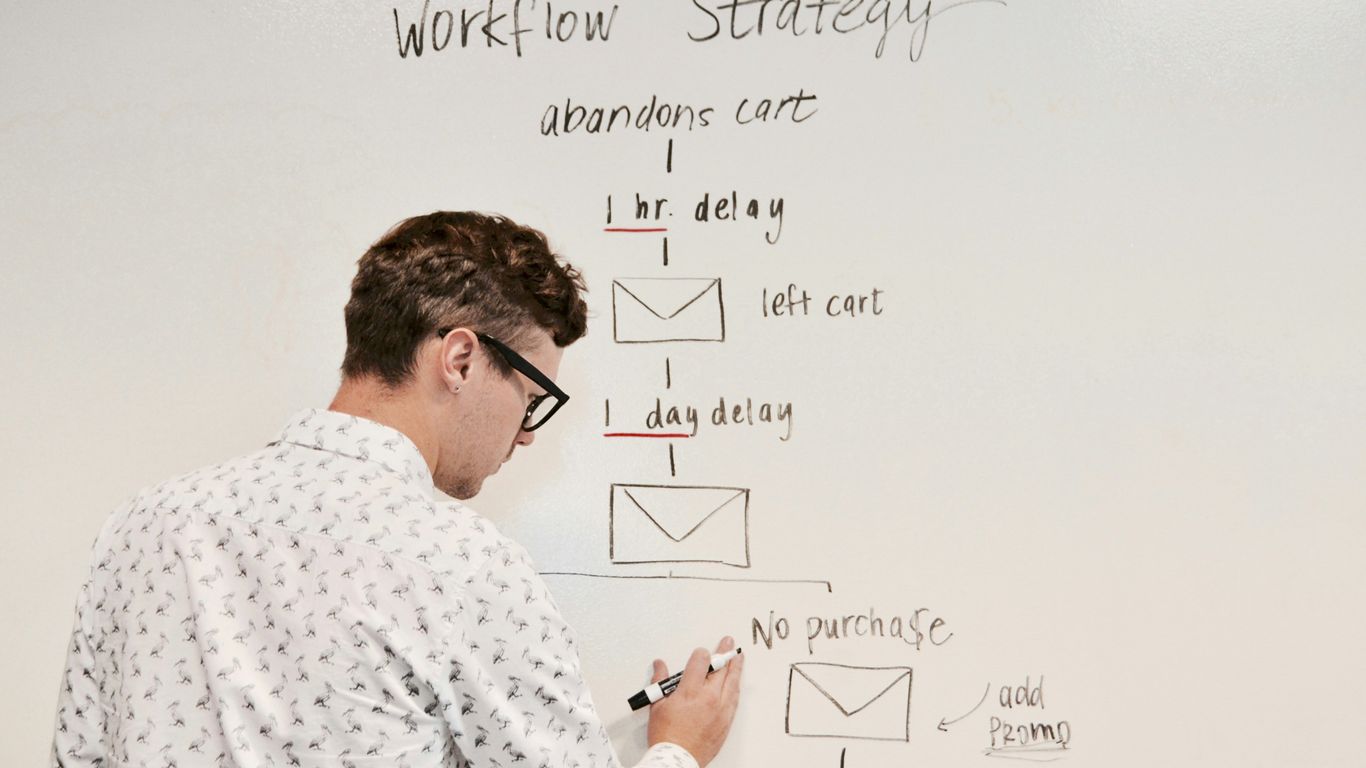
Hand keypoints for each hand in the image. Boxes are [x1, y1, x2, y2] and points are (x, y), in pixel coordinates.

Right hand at [646, 636, 743, 767]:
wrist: (678, 760)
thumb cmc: (667, 736)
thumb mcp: (657, 706)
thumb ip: (660, 682)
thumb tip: (659, 666)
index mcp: (690, 692)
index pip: (701, 661)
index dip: (702, 653)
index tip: (702, 652)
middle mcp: (709, 698)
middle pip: (721, 669)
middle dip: (725, 653)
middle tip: (728, 643)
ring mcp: (720, 710)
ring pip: (733, 683)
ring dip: (736, 668)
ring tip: (738, 658)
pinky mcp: (726, 721)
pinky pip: (735, 699)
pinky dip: (736, 687)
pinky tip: (737, 682)